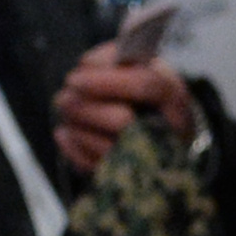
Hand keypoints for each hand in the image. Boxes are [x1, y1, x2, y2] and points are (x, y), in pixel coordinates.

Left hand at [52, 43, 193, 173]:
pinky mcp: (131, 178)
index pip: (145, 85)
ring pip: (106, 147)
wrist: (168, 131)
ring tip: (66, 111)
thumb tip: (86, 65)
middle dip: (85, 108)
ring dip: (77, 126)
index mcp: (172, 95)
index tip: (73, 79)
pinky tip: (66, 133)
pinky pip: (96, 167)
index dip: (106, 82)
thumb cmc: (146, 93)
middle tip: (62, 98)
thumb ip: (114, 58)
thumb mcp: (139, 66)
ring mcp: (153, 158)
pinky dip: (74, 148)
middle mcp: (169, 129)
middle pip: (123, 120)